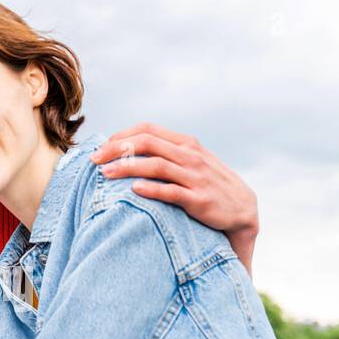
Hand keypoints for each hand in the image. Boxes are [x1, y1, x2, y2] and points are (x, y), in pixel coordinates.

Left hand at [93, 123, 258, 276]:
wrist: (243, 209)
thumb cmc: (209, 184)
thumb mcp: (192, 162)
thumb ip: (167, 153)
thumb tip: (130, 150)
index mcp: (186, 143)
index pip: (147, 129)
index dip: (121, 136)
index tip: (102, 148)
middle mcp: (190, 156)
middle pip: (146, 144)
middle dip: (116, 149)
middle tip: (95, 160)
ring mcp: (195, 177)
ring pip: (155, 166)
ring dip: (126, 168)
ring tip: (104, 175)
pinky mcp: (198, 200)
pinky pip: (171, 192)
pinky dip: (151, 190)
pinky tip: (133, 191)